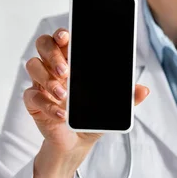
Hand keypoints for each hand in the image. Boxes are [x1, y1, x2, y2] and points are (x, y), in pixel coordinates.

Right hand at [24, 28, 149, 177]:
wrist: (77, 142)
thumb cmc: (91, 117)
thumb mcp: (111, 108)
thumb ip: (127, 98)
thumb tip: (144, 90)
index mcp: (72, 62)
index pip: (63, 40)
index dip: (62, 34)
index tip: (67, 37)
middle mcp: (54, 68)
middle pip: (44, 45)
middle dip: (52, 53)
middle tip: (66, 70)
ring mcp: (42, 83)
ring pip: (33, 65)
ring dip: (47, 77)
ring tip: (63, 93)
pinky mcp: (34, 102)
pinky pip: (32, 96)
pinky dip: (47, 104)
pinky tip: (61, 114)